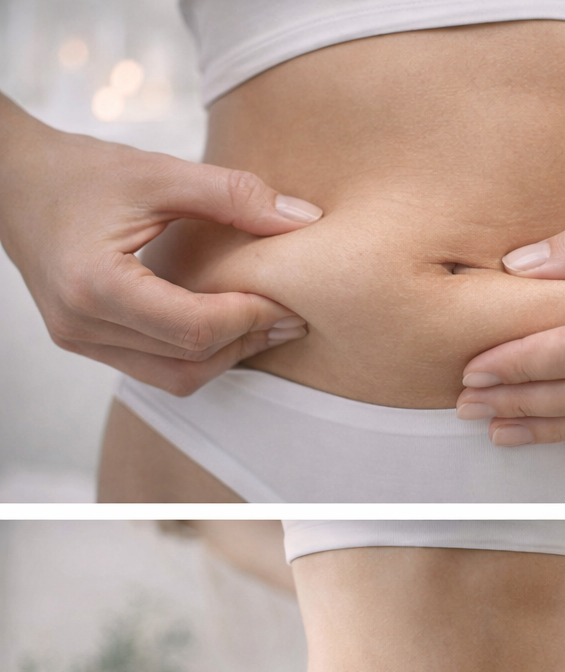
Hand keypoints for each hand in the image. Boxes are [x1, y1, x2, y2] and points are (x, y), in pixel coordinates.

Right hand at [0, 95, 323, 395]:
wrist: (10, 180)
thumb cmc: (80, 171)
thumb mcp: (159, 172)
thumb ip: (234, 194)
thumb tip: (305, 220)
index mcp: (94, 284)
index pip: (194, 328)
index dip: (252, 317)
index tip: (291, 298)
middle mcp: (81, 324)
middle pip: (189, 362)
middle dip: (248, 342)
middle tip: (292, 315)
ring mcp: (79, 340)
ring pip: (175, 377)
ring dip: (227, 356)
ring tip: (266, 320)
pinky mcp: (85, 342)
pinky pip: (155, 368)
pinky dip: (198, 353)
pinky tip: (227, 321)